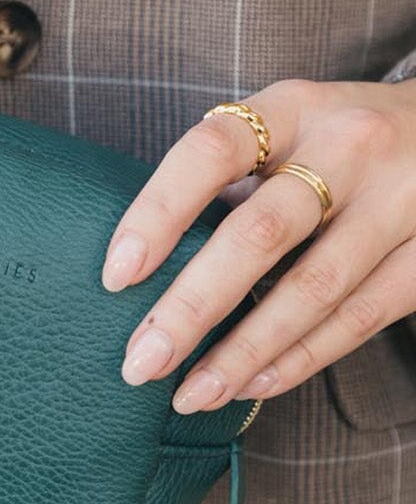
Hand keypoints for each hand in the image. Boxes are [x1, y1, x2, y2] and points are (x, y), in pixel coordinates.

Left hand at [100, 78, 415, 410]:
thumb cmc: (338, 141)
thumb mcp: (288, 127)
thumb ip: (232, 179)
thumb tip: (142, 266)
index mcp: (294, 108)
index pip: (212, 151)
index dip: (158, 212)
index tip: (116, 275)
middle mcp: (350, 147)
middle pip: (260, 233)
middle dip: (192, 307)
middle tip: (140, 361)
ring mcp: (401, 201)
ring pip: (312, 288)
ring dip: (243, 352)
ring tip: (189, 394)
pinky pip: (360, 317)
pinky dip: (301, 357)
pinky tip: (252, 384)